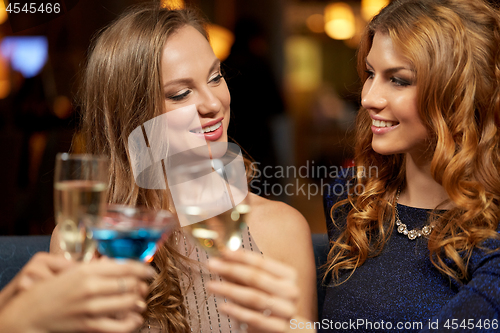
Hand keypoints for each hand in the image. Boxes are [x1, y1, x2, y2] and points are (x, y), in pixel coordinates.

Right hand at [0, 257, 154, 332]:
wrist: (29, 314)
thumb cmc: (51, 290)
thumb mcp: (72, 271)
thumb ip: (96, 267)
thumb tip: (120, 264)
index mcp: (87, 270)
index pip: (125, 267)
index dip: (142, 269)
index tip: (149, 271)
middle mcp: (90, 287)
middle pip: (130, 284)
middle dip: (142, 285)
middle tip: (144, 286)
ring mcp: (90, 307)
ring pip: (129, 302)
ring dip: (139, 302)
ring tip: (140, 301)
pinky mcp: (89, 326)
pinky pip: (120, 326)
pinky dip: (133, 322)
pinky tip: (135, 318)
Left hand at [207, 250, 298, 332]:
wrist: (284, 328)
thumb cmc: (268, 300)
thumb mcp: (257, 285)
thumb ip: (241, 273)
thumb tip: (221, 259)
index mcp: (288, 275)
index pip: (261, 262)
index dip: (240, 256)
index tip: (222, 252)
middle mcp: (291, 291)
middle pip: (256, 278)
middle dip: (231, 269)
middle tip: (211, 264)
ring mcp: (286, 310)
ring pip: (254, 297)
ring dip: (230, 290)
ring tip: (211, 285)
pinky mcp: (279, 327)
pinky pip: (255, 318)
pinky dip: (237, 311)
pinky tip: (223, 306)